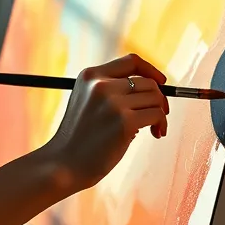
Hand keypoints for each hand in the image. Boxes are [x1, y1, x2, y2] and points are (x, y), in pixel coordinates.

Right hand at [42, 53, 168, 192]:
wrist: (63, 163)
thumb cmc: (78, 137)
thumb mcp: (86, 100)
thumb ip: (109, 89)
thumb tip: (153, 88)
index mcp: (90, 76)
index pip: (131, 61)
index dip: (150, 70)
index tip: (161, 83)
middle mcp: (101, 85)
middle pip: (148, 82)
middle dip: (159, 99)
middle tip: (157, 116)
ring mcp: (113, 103)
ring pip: (155, 98)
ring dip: (161, 114)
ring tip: (154, 128)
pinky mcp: (124, 122)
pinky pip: (157, 115)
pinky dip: (161, 124)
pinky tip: (156, 134)